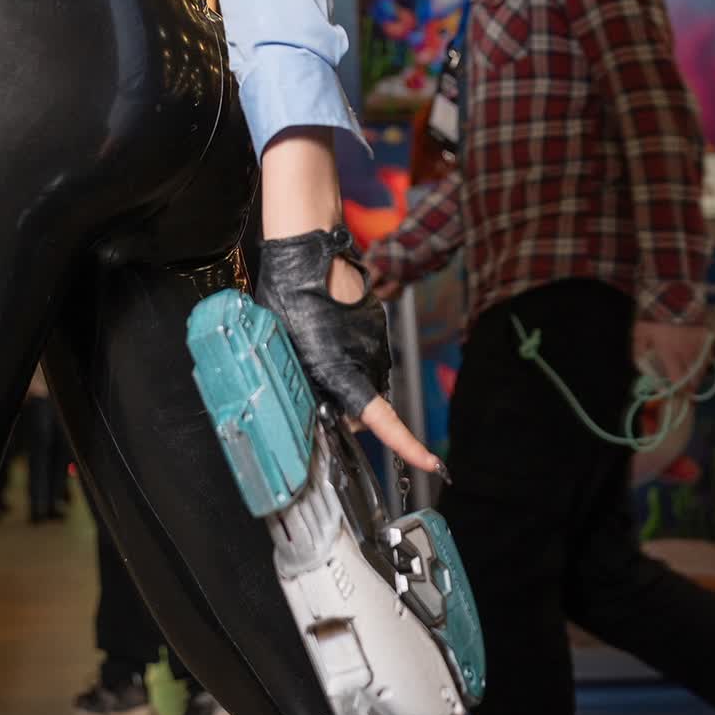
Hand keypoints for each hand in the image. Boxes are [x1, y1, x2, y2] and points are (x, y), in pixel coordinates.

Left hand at [257, 229, 445, 477]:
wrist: (309, 251)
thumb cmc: (290, 297)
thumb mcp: (283, 348)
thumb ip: (300, 384)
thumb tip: (308, 408)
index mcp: (343, 370)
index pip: (381, 419)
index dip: (407, 446)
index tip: (430, 463)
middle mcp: (367, 359)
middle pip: (367, 405)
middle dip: (347, 408)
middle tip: (315, 389)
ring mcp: (375, 340)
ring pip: (368, 378)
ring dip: (349, 377)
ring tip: (316, 349)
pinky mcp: (377, 323)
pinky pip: (369, 352)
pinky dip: (352, 353)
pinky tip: (327, 333)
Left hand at [633, 319, 712, 394]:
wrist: (670, 294)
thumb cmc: (652, 317)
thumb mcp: (639, 335)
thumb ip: (640, 356)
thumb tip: (646, 375)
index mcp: (670, 351)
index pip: (678, 380)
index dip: (678, 393)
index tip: (676, 398)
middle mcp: (688, 350)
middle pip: (693, 380)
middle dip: (688, 388)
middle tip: (683, 392)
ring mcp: (700, 344)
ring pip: (702, 370)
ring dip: (696, 377)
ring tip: (689, 380)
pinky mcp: (707, 337)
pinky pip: (708, 357)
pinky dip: (703, 364)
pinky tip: (696, 365)